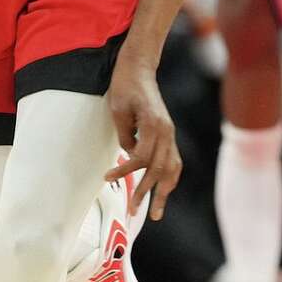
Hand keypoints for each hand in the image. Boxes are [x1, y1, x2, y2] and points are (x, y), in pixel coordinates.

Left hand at [103, 58, 180, 219]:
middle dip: (146, 192)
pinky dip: (169, 179)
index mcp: (153, 124)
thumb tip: (129, 155)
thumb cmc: (125, 86)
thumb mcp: (117, 109)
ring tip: (156, 212)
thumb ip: (125, 135)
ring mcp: (170, 133)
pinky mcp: (168, 134)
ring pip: (172, 169)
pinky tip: (163, 192)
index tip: (107, 177)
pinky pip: (174, 161)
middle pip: (159, 168)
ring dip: (164, 192)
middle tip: (132, 211)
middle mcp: (166, 131)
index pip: (142, 157)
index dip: (126, 170)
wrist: (139, 69)